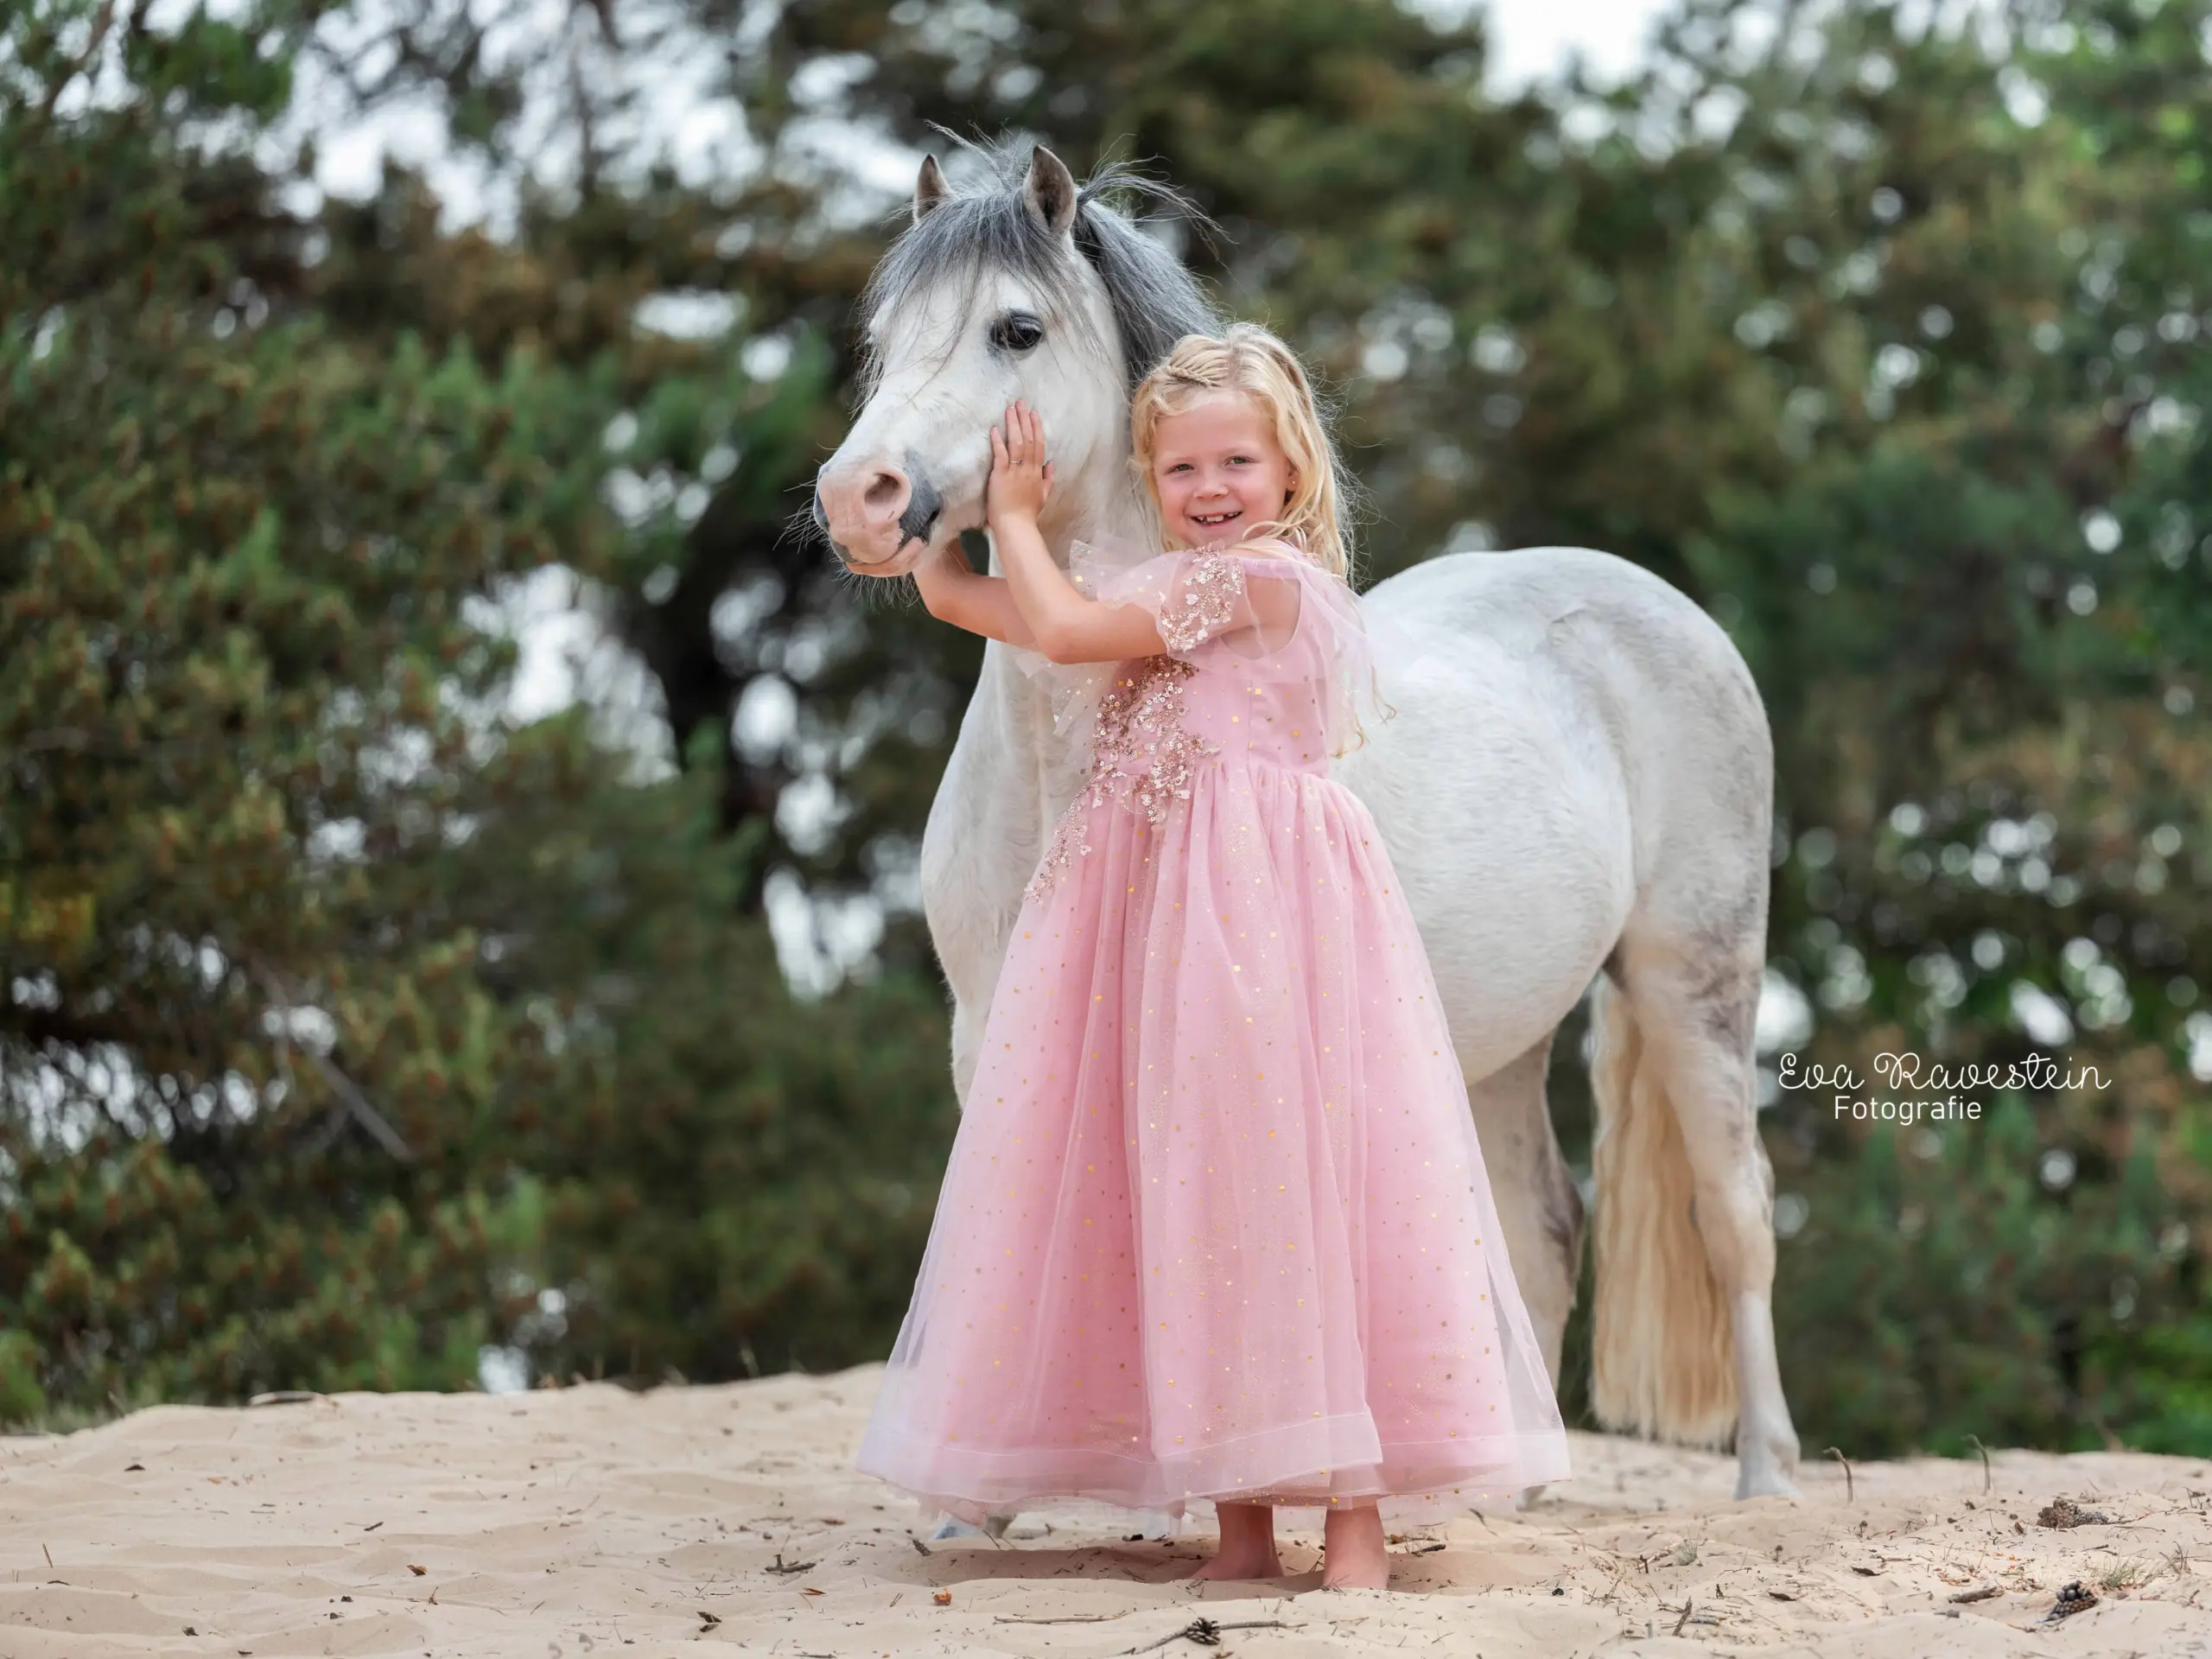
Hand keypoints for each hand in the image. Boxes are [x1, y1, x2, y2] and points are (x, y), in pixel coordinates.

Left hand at [986, 400, 1053, 528]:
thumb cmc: (1027, 514)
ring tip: (1010, 409)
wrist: (1017, 527)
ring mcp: (1015, 472)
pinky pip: (1001, 455)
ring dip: (1013, 424)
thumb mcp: (1043, 497)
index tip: (1033, 413)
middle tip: (1020, 403)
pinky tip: (995, 429)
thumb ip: (1048, 480)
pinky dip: (998, 441)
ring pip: (1017, 443)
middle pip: (1028, 439)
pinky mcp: (1001, 476)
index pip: (1039, 445)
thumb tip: (1051, 465)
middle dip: (1024, 419)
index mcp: (1037, 473)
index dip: (1036, 428)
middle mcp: (1028, 469)